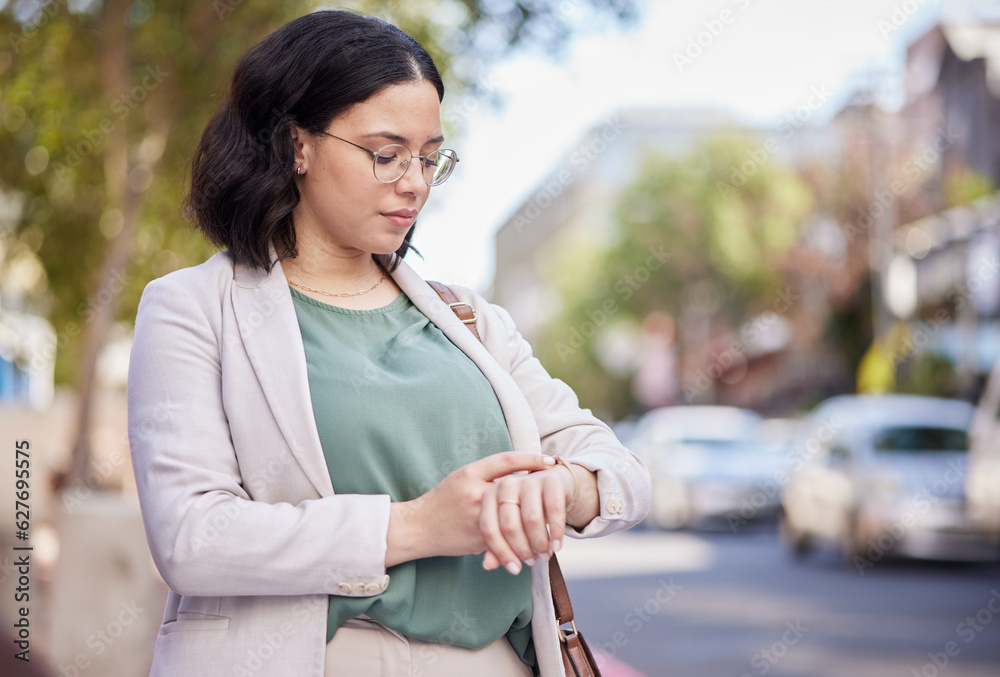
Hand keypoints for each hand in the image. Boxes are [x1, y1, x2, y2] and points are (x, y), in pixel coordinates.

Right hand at [386, 452, 554, 566]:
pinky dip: (517, 543)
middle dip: (539, 494)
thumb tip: (520, 475)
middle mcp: (475, 492)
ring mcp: (477, 516)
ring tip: (550, 525)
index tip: (550, 460)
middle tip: (558, 494)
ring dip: (533, 524)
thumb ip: (487, 477)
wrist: (418, 526)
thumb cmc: (442, 500)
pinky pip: (504, 539)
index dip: (530, 458)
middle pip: (516, 490)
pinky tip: (531, 545)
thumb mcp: (461, 479)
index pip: (506, 460)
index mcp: (470, 473)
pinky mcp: (477, 537)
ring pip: (514, 518)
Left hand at [479, 462, 576, 574]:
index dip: (501, 552)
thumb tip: (488, 565)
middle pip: (510, 525)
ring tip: (545, 555)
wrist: (553, 483)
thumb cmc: (526, 508)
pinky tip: (557, 545)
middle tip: (533, 561)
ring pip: (532, 519)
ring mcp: (528, 480)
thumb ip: (498, 544)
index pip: (489, 528)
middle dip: (523, 549)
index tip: (514, 569)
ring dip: (540, 543)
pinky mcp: (551, 480)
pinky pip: (554, 510)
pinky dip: (556, 532)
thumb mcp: (511, 524)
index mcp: (489, 495)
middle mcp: (506, 484)